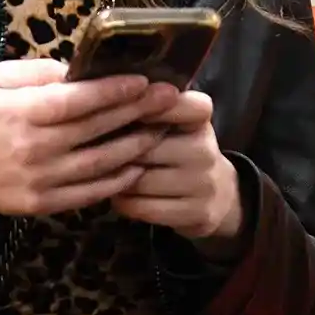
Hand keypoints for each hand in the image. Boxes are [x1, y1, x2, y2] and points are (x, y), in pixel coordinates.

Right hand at [0, 60, 180, 251]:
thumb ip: (38, 71)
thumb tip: (79, 69)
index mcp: (22, 113)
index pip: (74, 101)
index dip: (111, 91)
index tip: (143, 80)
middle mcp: (33, 148)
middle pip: (95, 130)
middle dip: (137, 111)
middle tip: (170, 97)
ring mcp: (41, 179)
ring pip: (100, 163)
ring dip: (137, 145)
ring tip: (162, 127)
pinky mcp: (46, 204)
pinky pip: (92, 192)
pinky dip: (119, 179)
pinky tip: (139, 163)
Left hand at [112, 90, 244, 251]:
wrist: (218, 194)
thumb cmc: (182, 149)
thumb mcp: (177, 122)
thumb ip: (149, 108)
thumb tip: (106, 100)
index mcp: (200, 118)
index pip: (176, 105)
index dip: (145, 107)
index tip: (120, 110)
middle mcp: (205, 149)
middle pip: (144, 147)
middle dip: (116, 149)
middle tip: (95, 149)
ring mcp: (204, 184)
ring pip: (139, 181)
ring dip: (115, 179)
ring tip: (105, 174)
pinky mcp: (197, 214)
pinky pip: (143, 208)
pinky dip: (123, 202)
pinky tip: (120, 195)